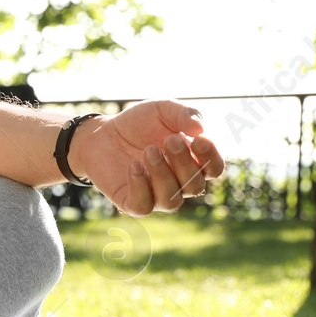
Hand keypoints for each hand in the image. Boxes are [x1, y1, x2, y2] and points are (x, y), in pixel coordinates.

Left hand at [69, 100, 223, 216]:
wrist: (101, 133)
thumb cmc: (138, 123)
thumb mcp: (162, 110)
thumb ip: (183, 115)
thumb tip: (200, 129)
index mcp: (193, 161)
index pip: (214, 169)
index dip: (212, 158)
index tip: (199, 139)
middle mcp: (179, 183)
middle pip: (195, 185)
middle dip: (184, 163)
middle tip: (169, 140)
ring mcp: (157, 195)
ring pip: (172, 199)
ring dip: (163, 174)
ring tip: (149, 150)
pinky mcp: (133, 203)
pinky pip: (144, 206)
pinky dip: (141, 186)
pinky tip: (133, 165)